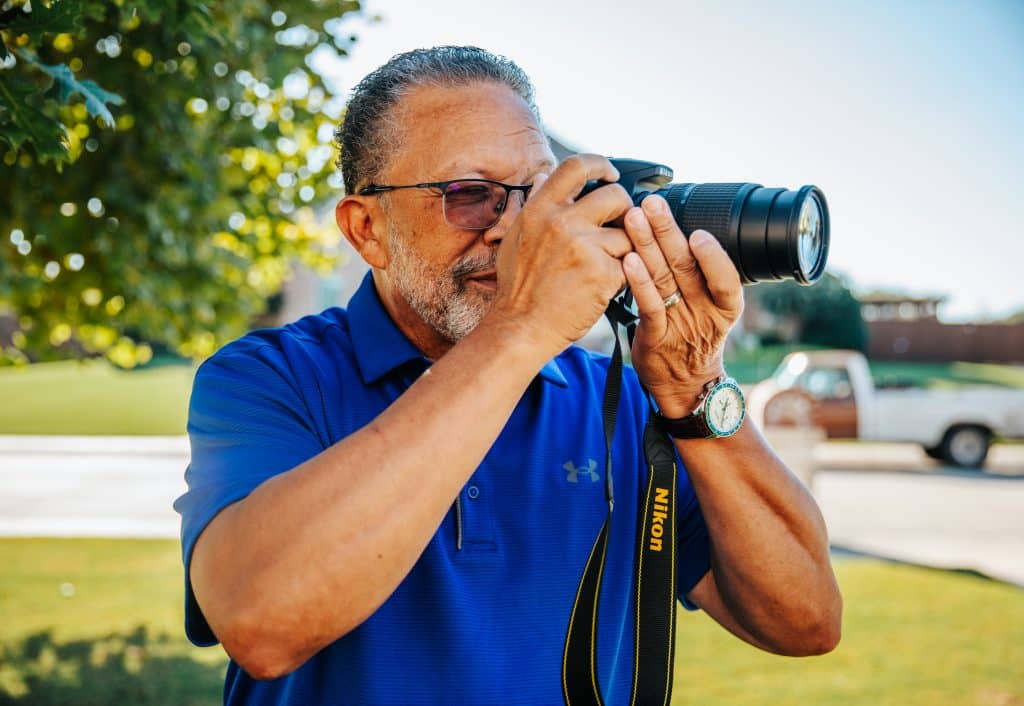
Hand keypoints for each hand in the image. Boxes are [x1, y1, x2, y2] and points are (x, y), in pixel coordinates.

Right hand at [486, 154, 633, 355]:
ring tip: (603, 266)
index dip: (600, 164)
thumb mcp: (517, 236)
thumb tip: (543, 175)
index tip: (610, 173)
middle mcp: (562, 222)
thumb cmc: (518, 287)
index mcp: (540, 209)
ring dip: (623, 249)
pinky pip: (629, 265)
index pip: (577, 166)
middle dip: (623, 211)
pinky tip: (601, 286)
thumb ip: (534, 203)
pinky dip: (622, 276)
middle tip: (617, 227)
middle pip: (615, 196)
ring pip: (628, 234)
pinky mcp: (603, 273)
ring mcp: (584, 247)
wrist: (520, 328)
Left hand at [621, 194, 743, 418]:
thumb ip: (696, 272)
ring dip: (647, 245)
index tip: (698, 231)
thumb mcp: (707, 306)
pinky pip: (648, 305)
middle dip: (669, 232)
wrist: (684, 385)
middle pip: (687, 267)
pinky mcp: (655, 336)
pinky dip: (639, 282)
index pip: (725, 277)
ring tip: (634, 218)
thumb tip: (674, 227)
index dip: (713, 256)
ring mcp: (681, 325)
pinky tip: (629, 260)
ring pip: (664, 279)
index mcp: (725, 303)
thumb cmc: (692, 337)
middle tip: (653, 203)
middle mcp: (706, 312)